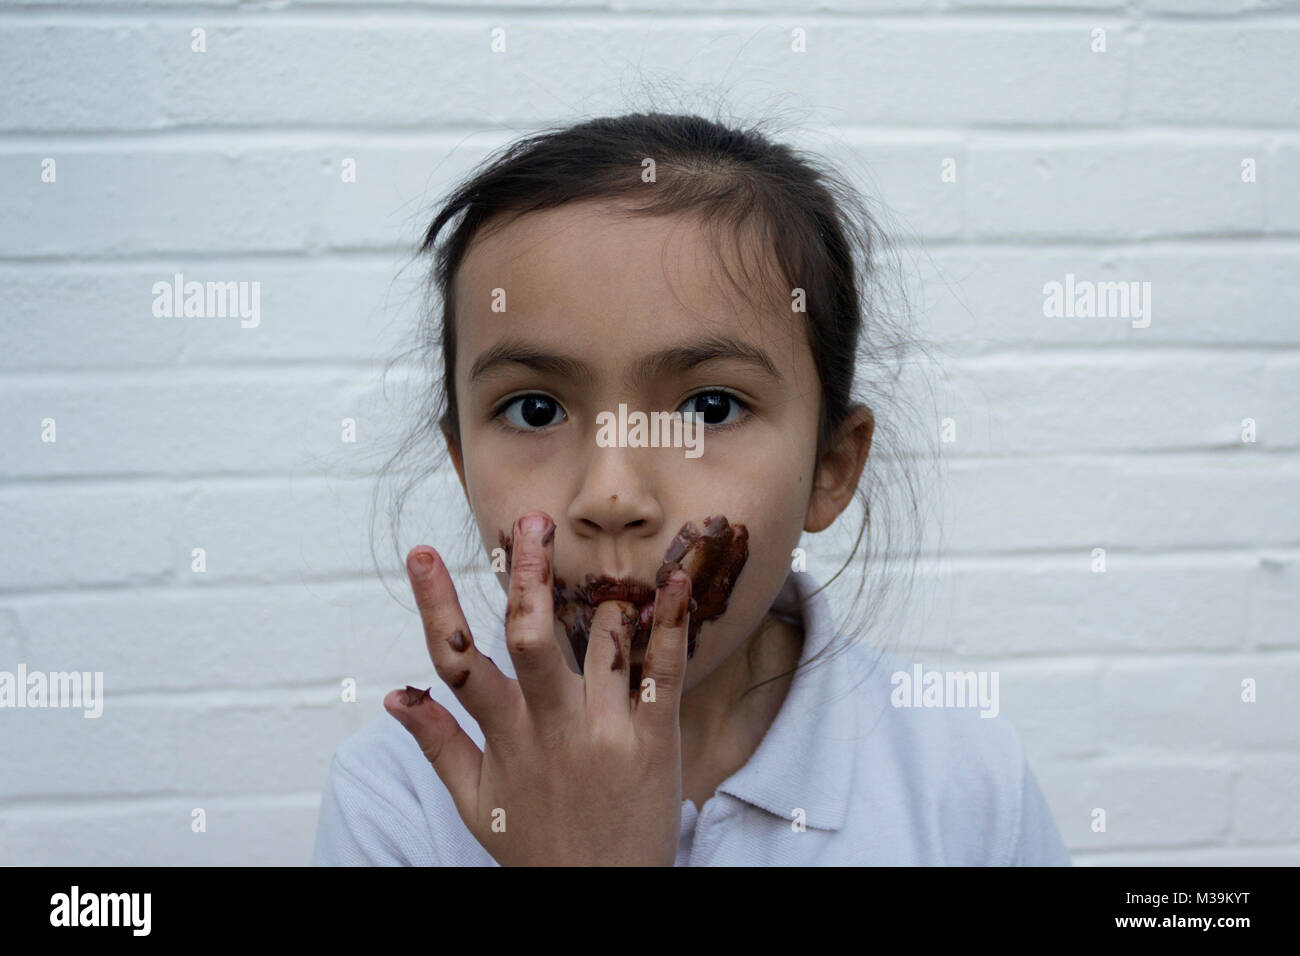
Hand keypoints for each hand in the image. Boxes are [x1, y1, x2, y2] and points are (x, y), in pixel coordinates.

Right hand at [384, 510, 692, 865]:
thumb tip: (392, 696)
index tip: (422, 553)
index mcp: (503, 738)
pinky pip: (664, 673)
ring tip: (606, 586)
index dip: (436, 605)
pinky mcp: (655, 740)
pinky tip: (678, 581)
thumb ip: (438, 744)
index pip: (457, 663)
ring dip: (602, 603)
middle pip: (529, 639)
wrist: (604, 899)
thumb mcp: (475, 802)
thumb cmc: (537, 848)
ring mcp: (605, 732)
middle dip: (526, 576)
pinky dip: (671, 624)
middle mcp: (551, 729)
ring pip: (599, 645)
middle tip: (530, 522)